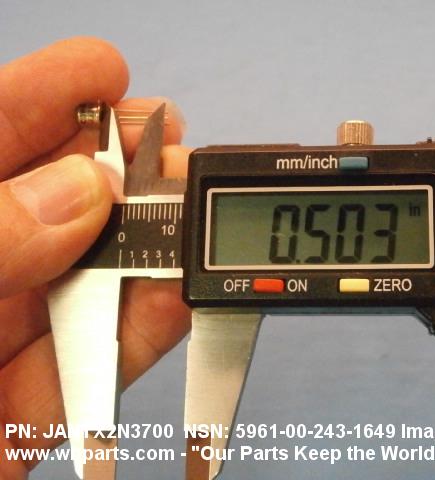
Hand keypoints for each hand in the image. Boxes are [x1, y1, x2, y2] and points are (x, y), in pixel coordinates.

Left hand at [0, 37, 191, 477]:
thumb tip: (77, 193)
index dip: (41, 96)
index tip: (107, 72)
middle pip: (43, 210)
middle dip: (108, 169)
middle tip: (164, 144)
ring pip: (82, 286)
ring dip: (143, 250)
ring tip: (188, 215)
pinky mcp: (24, 415)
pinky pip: (95, 365)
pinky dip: (144, 331)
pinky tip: (178, 295)